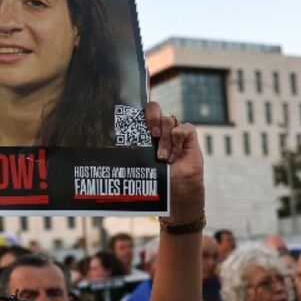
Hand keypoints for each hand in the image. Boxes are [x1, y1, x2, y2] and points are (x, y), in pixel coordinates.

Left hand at [143, 103, 203, 222]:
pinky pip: (183, 128)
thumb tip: (112, 147)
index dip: (137, 111)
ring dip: (165, 141)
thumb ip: (133, 151)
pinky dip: (178, 140)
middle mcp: (159, 128)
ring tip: (163, 159)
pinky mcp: (188, 136)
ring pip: (168, 120)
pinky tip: (175, 156)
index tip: (132, 123)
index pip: (139, 112)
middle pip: (154, 108)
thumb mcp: (141, 164)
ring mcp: (174, 131)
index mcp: (144, 132)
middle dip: (152, 117)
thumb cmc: (157, 179)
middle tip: (153, 135)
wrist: (175, 192)